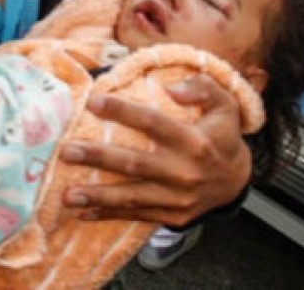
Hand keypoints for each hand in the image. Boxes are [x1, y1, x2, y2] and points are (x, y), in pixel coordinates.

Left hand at [58, 74, 251, 227]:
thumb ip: (202, 88)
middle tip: (66, 152)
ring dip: (97, 196)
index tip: (92, 102)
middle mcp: (185, 172)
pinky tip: (84, 213)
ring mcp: (178, 198)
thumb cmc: (222, 135)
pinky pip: (137, 216)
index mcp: (194, 141)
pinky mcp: (173, 216)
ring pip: (132, 196)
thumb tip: (171, 89)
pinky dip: (109, 216)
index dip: (122, 112)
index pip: (153, 123)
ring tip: (67, 194)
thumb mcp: (224, 104)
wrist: (236, 180)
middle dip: (98, 158)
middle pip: (135, 163)